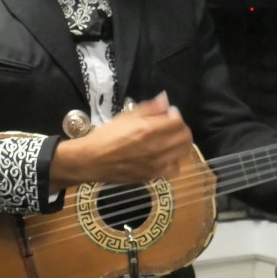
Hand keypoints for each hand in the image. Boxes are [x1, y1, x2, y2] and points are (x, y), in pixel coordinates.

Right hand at [49, 93, 193, 191]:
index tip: (167, 114)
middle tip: (170, 126)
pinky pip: (173, 169)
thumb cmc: (106, 136)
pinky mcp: (152, 176)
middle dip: (181, 129)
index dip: (175, 115)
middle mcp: (156, 148)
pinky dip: (173, 160)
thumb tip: (165, 100)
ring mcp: (156, 165)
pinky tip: (163, 157)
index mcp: (149, 130)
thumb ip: (148, 108)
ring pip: (182, 153)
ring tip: (168, 141)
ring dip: (179, 144)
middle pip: (185, 137)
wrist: (91, 160)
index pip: (178, 121)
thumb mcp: (125, 116)